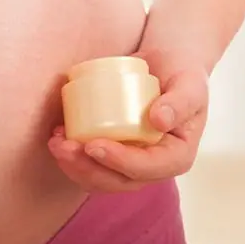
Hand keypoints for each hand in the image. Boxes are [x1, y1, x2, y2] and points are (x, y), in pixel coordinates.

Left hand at [48, 49, 208, 192]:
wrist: (166, 63)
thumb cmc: (182, 72)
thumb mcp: (189, 82)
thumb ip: (181, 100)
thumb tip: (160, 121)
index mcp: (177, 156)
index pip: (148, 168)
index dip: (120, 162)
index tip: (93, 145)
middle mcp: (154, 165)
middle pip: (118, 180)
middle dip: (87, 168)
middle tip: (63, 145)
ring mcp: (132, 160)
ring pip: (100, 178)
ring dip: (74, 166)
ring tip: (55, 142)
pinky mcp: (114, 150)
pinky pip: (91, 164)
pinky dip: (71, 157)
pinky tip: (57, 137)